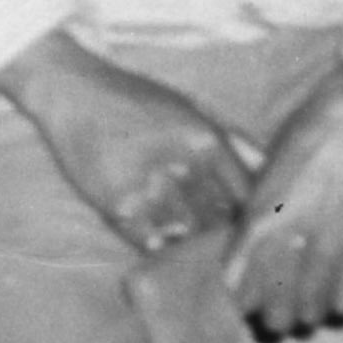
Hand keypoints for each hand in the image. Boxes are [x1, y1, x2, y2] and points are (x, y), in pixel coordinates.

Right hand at [2, 32, 248, 253]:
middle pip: (218, 219)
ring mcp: (148, 186)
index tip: (252, 228)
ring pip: (185, 235)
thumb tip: (268, 171)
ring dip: (190, 244)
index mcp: (206, 138)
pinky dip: (158, 246)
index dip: (252, 216)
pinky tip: (159, 240)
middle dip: (222, 234)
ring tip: (192, 249)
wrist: (74, 92)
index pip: (247, 194)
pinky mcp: (117, 204)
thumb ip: (230, 140)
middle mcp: (182, 164)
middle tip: (225, 249)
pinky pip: (149, 243)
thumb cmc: (136, 100)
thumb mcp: (189, 108)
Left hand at [225, 48, 342, 341]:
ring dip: (306, 314)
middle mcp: (291, 240)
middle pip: (275, 315)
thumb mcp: (261, 183)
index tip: (246, 299)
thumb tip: (239, 264)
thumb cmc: (298, 144)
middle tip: (276, 310)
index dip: (242, 302)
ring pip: (311, 315)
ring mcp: (329, 247)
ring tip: (306, 303)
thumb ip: (250, 225)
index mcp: (258, 222)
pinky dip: (339, 304)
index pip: (239, 291)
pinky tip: (335, 291)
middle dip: (273, 318)